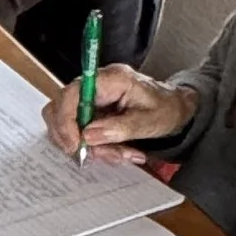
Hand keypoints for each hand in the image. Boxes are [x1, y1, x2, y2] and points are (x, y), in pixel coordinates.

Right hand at [42, 62, 198, 164]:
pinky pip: (77, 130)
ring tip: (117, 154)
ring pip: (66, 123)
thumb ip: (120, 128)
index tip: (75, 145)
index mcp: (112, 79)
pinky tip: (114, 150)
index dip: (65, 120)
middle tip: (93, 156)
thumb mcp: (150, 122)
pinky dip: (92, 145)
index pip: (72, 93)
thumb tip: (87, 135)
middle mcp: (95, 85)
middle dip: (73, 137)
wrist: (174, 108)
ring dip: (86, 145)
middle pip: (60, 108)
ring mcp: (90, 98)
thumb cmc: (166, 110)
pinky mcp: (89, 111)